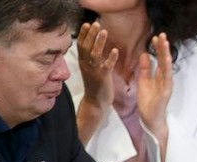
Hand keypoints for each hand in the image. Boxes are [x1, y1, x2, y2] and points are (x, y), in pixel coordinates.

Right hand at [75, 21, 119, 135]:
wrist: (95, 102)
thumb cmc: (95, 84)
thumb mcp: (90, 69)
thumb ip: (91, 58)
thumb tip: (95, 45)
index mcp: (83, 62)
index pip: (81, 45)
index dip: (83, 34)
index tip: (87, 24)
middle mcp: (86, 65)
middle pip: (86, 46)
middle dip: (91, 34)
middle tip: (96, 23)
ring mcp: (94, 71)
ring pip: (95, 54)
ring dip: (99, 42)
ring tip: (104, 31)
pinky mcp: (102, 78)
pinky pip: (106, 66)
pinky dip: (110, 58)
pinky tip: (115, 50)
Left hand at [134, 33, 174, 146]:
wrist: (150, 119)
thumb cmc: (148, 102)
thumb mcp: (144, 81)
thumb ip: (145, 69)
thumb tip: (144, 54)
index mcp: (159, 76)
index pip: (159, 59)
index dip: (158, 49)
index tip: (155, 37)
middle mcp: (165, 79)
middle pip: (164, 60)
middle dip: (163, 48)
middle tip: (162, 35)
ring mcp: (166, 85)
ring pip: (167, 67)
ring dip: (166, 55)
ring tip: (165, 43)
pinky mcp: (166, 92)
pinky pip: (167, 79)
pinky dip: (167, 69)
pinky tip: (166, 60)